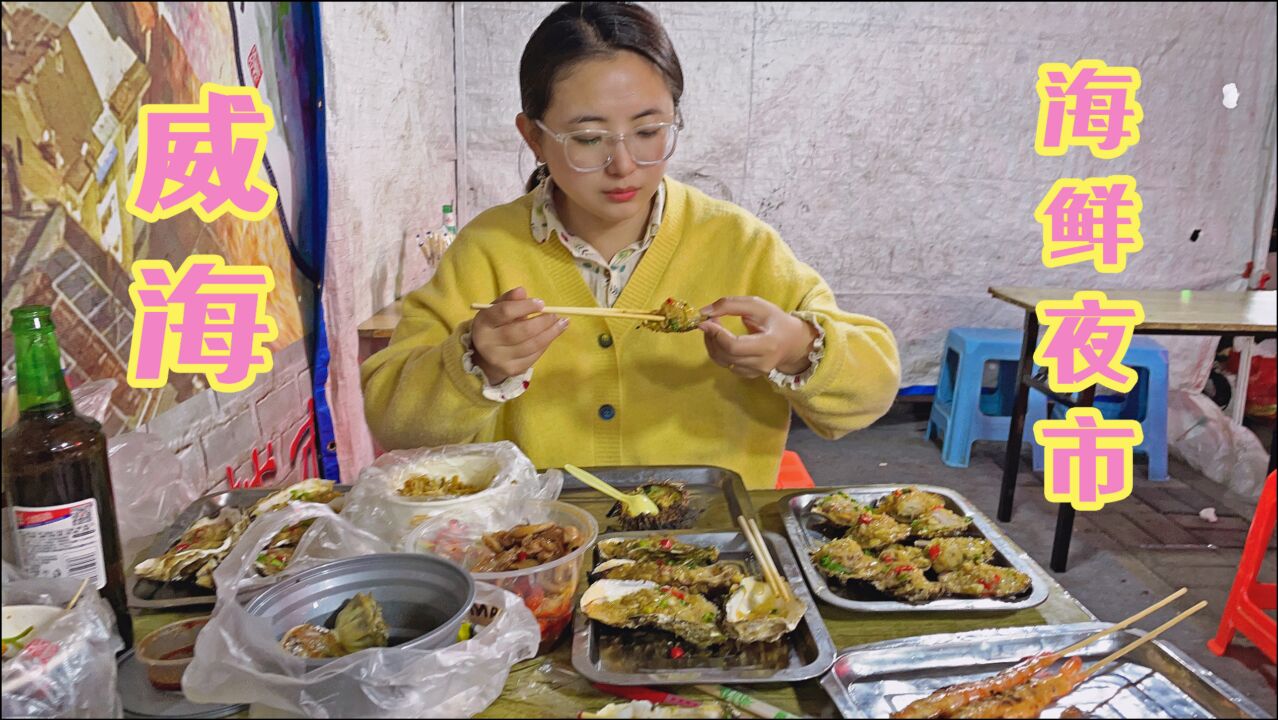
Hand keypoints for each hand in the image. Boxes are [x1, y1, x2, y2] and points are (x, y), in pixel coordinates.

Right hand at [470, 287, 567, 383]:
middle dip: (542, 322)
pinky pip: (534, 356)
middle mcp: (487, 342)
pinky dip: (545, 344)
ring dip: (550, 334)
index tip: (541, 303)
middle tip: (555, 315)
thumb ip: (509, 300)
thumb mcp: (497, 310)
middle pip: (520, 331)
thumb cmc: (495, 327)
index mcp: (483, 322)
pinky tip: (552, 335)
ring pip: (530, 345)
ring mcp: (499, 359)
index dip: (525, 307)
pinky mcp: (511, 370)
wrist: (485, 356)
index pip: (505, 312)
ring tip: (562, 323)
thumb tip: (522, 291)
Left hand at [698, 296, 816, 378]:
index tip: (705, 320)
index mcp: (768, 345)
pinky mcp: (749, 375)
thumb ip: (731, 305)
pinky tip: (721, 338)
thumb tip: (704, 312)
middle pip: (725, 355)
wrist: (794, 343)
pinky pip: (725, 364)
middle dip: (711, 336)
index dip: (716, 334)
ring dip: (712, 343)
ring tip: (714, 327)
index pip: (734, 346)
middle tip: (709, 320)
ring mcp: (755, 372)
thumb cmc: (776, 321)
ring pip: (722, 361)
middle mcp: (762, 363)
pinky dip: (718, 350)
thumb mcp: (758, 306)